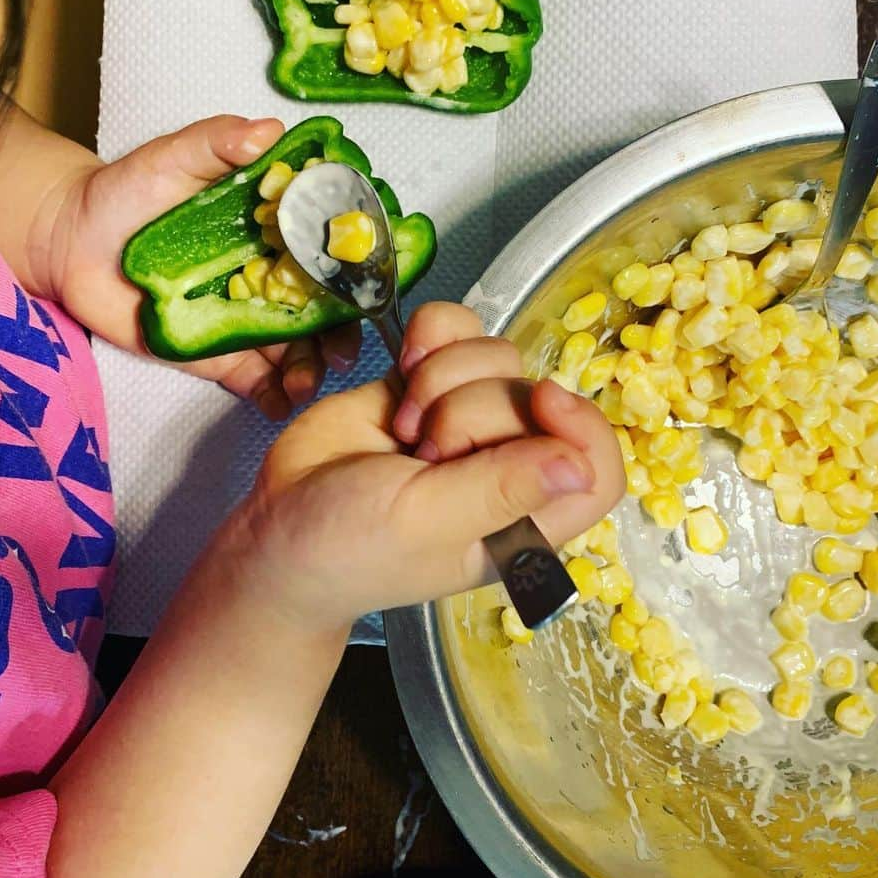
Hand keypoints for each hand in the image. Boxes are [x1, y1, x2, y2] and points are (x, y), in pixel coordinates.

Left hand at [42, 114, 361, 418]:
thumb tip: (268, 131)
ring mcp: (247, 318)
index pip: (329, 251)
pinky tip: (280, 405)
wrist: (68, 240)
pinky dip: (272, 395)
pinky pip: (254, 379)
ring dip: (308, 370)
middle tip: (339, 353)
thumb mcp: (172, 157)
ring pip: (295, 350)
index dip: (356, 272)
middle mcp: (271, 276)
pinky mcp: (217, 353)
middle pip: (323, 311)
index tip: (370, 288)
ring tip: (302, 385)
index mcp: (275, 230)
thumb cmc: (124, 191)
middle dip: (339, 335)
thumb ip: (218, 143)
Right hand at [227, 302, 624, 628]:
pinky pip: (460, 329)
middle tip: (424, 453)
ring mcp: (471, 417)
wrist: (278, 527)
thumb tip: (580, 464)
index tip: (537, 402)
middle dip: (473, 408)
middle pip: (538, 400)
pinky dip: (432, 335)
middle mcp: (509, 466)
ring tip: (404, 426)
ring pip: (499, 357)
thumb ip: (501, 489)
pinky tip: (401, 368)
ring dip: (444, 375)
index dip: (581, 427)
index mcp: (526, 521)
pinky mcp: (432, 381)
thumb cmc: (350, 548)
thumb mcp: (426, 524)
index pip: (598, 470)